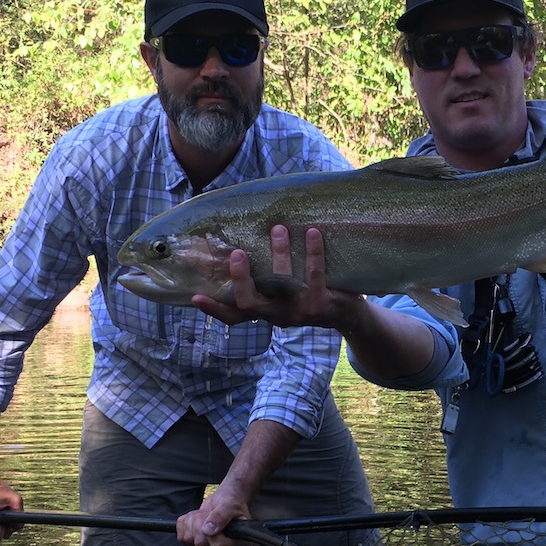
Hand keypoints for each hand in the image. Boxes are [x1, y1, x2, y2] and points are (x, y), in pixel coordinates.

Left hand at [177, 486, 254, 545]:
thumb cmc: (232, 502)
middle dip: (201, 521)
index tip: (215, 515)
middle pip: (200, 543)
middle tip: (210, 512)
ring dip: (193, 521)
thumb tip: (207, 531)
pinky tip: (197, 518)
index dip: (212, 530)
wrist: (224, 500)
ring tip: (205, 514)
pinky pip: (181, 537)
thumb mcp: (229, 505)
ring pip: (188, 539)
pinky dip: (185, 523)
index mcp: (239, 545)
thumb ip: (221, 517)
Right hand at [192, 225, 369, 331]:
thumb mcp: (284, 290)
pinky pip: (314, 275)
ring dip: (279, 253)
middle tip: (238, 253)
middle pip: (250, 303)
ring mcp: (300, 313)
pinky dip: (312, 251)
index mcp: (265, 312)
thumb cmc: (310, 293)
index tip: (195, 297)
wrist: (349, 315)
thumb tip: (245, 237)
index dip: (214, 309)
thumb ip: (266, 276)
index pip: (234, 316)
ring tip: (278, 228)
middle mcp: (278, 316)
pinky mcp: (322, 306)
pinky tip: (312, 232)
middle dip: (241, 278)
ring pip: (283, 283)